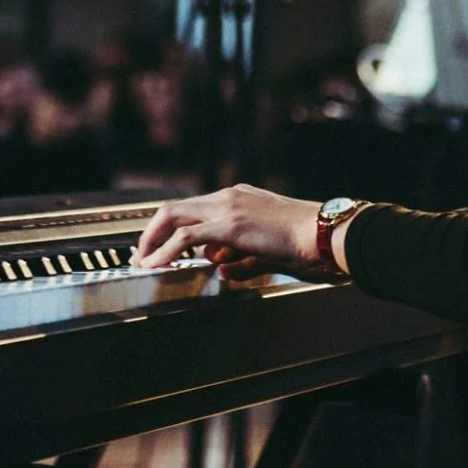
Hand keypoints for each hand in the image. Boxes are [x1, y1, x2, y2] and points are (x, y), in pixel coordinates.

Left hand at [130, 184, 321, 279]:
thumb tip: (223, 271)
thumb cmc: (306, 243)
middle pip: (175, 209)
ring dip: (152, 241)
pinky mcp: (230, 226)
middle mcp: (229, 197)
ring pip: (174, 217)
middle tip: (141, 254)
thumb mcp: (266, 252)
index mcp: (239, 198)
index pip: (193, 209)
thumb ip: (241, 260)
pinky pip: (186, 237)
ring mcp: (229, 208)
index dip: (170, 229)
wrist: (326, 234)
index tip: (158, 247)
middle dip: (151, 232)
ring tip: (142, 262)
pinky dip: (165, 251)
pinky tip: (155, 264)